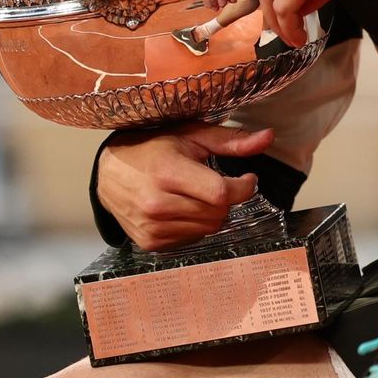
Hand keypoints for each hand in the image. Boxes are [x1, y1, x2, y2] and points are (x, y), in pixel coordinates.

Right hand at [97, 122, 273, 250]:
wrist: (109, 172)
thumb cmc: (153, 147)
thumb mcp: (191, 135)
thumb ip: (230, 141)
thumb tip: (268, 137)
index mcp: (167, 172)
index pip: (221, 193)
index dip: (243, 187)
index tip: (247, 178)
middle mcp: (157, 203)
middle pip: (218, 213)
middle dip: (227, 199)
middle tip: (216, 184)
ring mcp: (152, 227)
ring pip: (209, 228)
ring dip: (212, 213)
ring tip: (196, 194)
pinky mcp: (150, 243)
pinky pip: (193, 239)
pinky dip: (196, 225)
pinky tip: (183, 208)